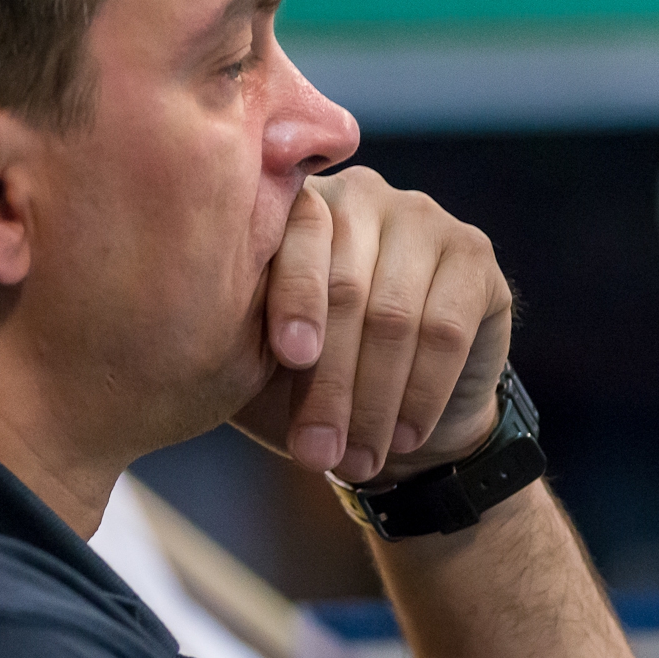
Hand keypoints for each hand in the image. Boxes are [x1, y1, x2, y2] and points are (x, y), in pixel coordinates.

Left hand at [234, 168, 513, 484]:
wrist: (396, 418)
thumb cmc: (307, 382)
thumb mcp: (258, 362)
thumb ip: (231, 333)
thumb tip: (184, 339)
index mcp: (296, 205)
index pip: (296, 236)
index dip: (294, 299)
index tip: (290, 358)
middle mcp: (362, 194)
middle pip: (348, 288)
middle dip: (330, 382)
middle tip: (315, 453)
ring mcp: (424, 218)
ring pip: (397, 316)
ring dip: (374, 403)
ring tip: (355, 463)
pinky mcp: (474, 256)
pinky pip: (446, 329)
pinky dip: (422, 393)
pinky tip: (403, 438)